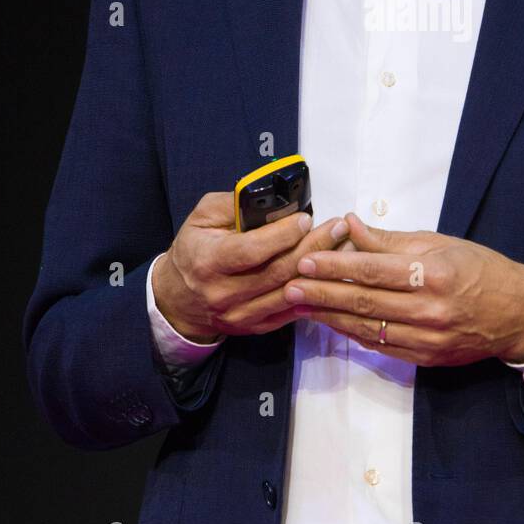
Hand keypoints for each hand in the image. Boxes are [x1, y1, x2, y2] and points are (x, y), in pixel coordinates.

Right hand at [152, 193, 353, 340]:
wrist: (179, 298)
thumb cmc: (194, 249)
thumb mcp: (202, 217)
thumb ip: (234, 204)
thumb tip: (270, 196)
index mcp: (208, 261)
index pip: (251, 250)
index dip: (282, 235)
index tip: (306, 218)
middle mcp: (224, 293)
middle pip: (278, 271)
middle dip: (313, 247)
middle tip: (338, 227)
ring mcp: (241, 314)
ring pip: (290, 293)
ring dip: (321, 271)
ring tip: (344, 247)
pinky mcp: (255, 327)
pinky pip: (291, 312)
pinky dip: (315, 294)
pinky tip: (332, 275)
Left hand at [281, 212, 523, 365]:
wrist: (518, 314)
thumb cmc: (480, 270)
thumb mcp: (440, 243)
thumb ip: (391, 239)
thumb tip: (350, 224)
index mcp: (434, 274)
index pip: (374, 271)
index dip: (336, 266)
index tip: (305, 260)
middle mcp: (430, 310)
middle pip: (365, 302)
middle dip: (322, 293)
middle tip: (289, 285)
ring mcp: (428, 339)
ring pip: (367, 328)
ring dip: (329, 317)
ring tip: (300, 305)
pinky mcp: (426, 358)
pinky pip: (381, 346)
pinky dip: (353, 334)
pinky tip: (331, 323)